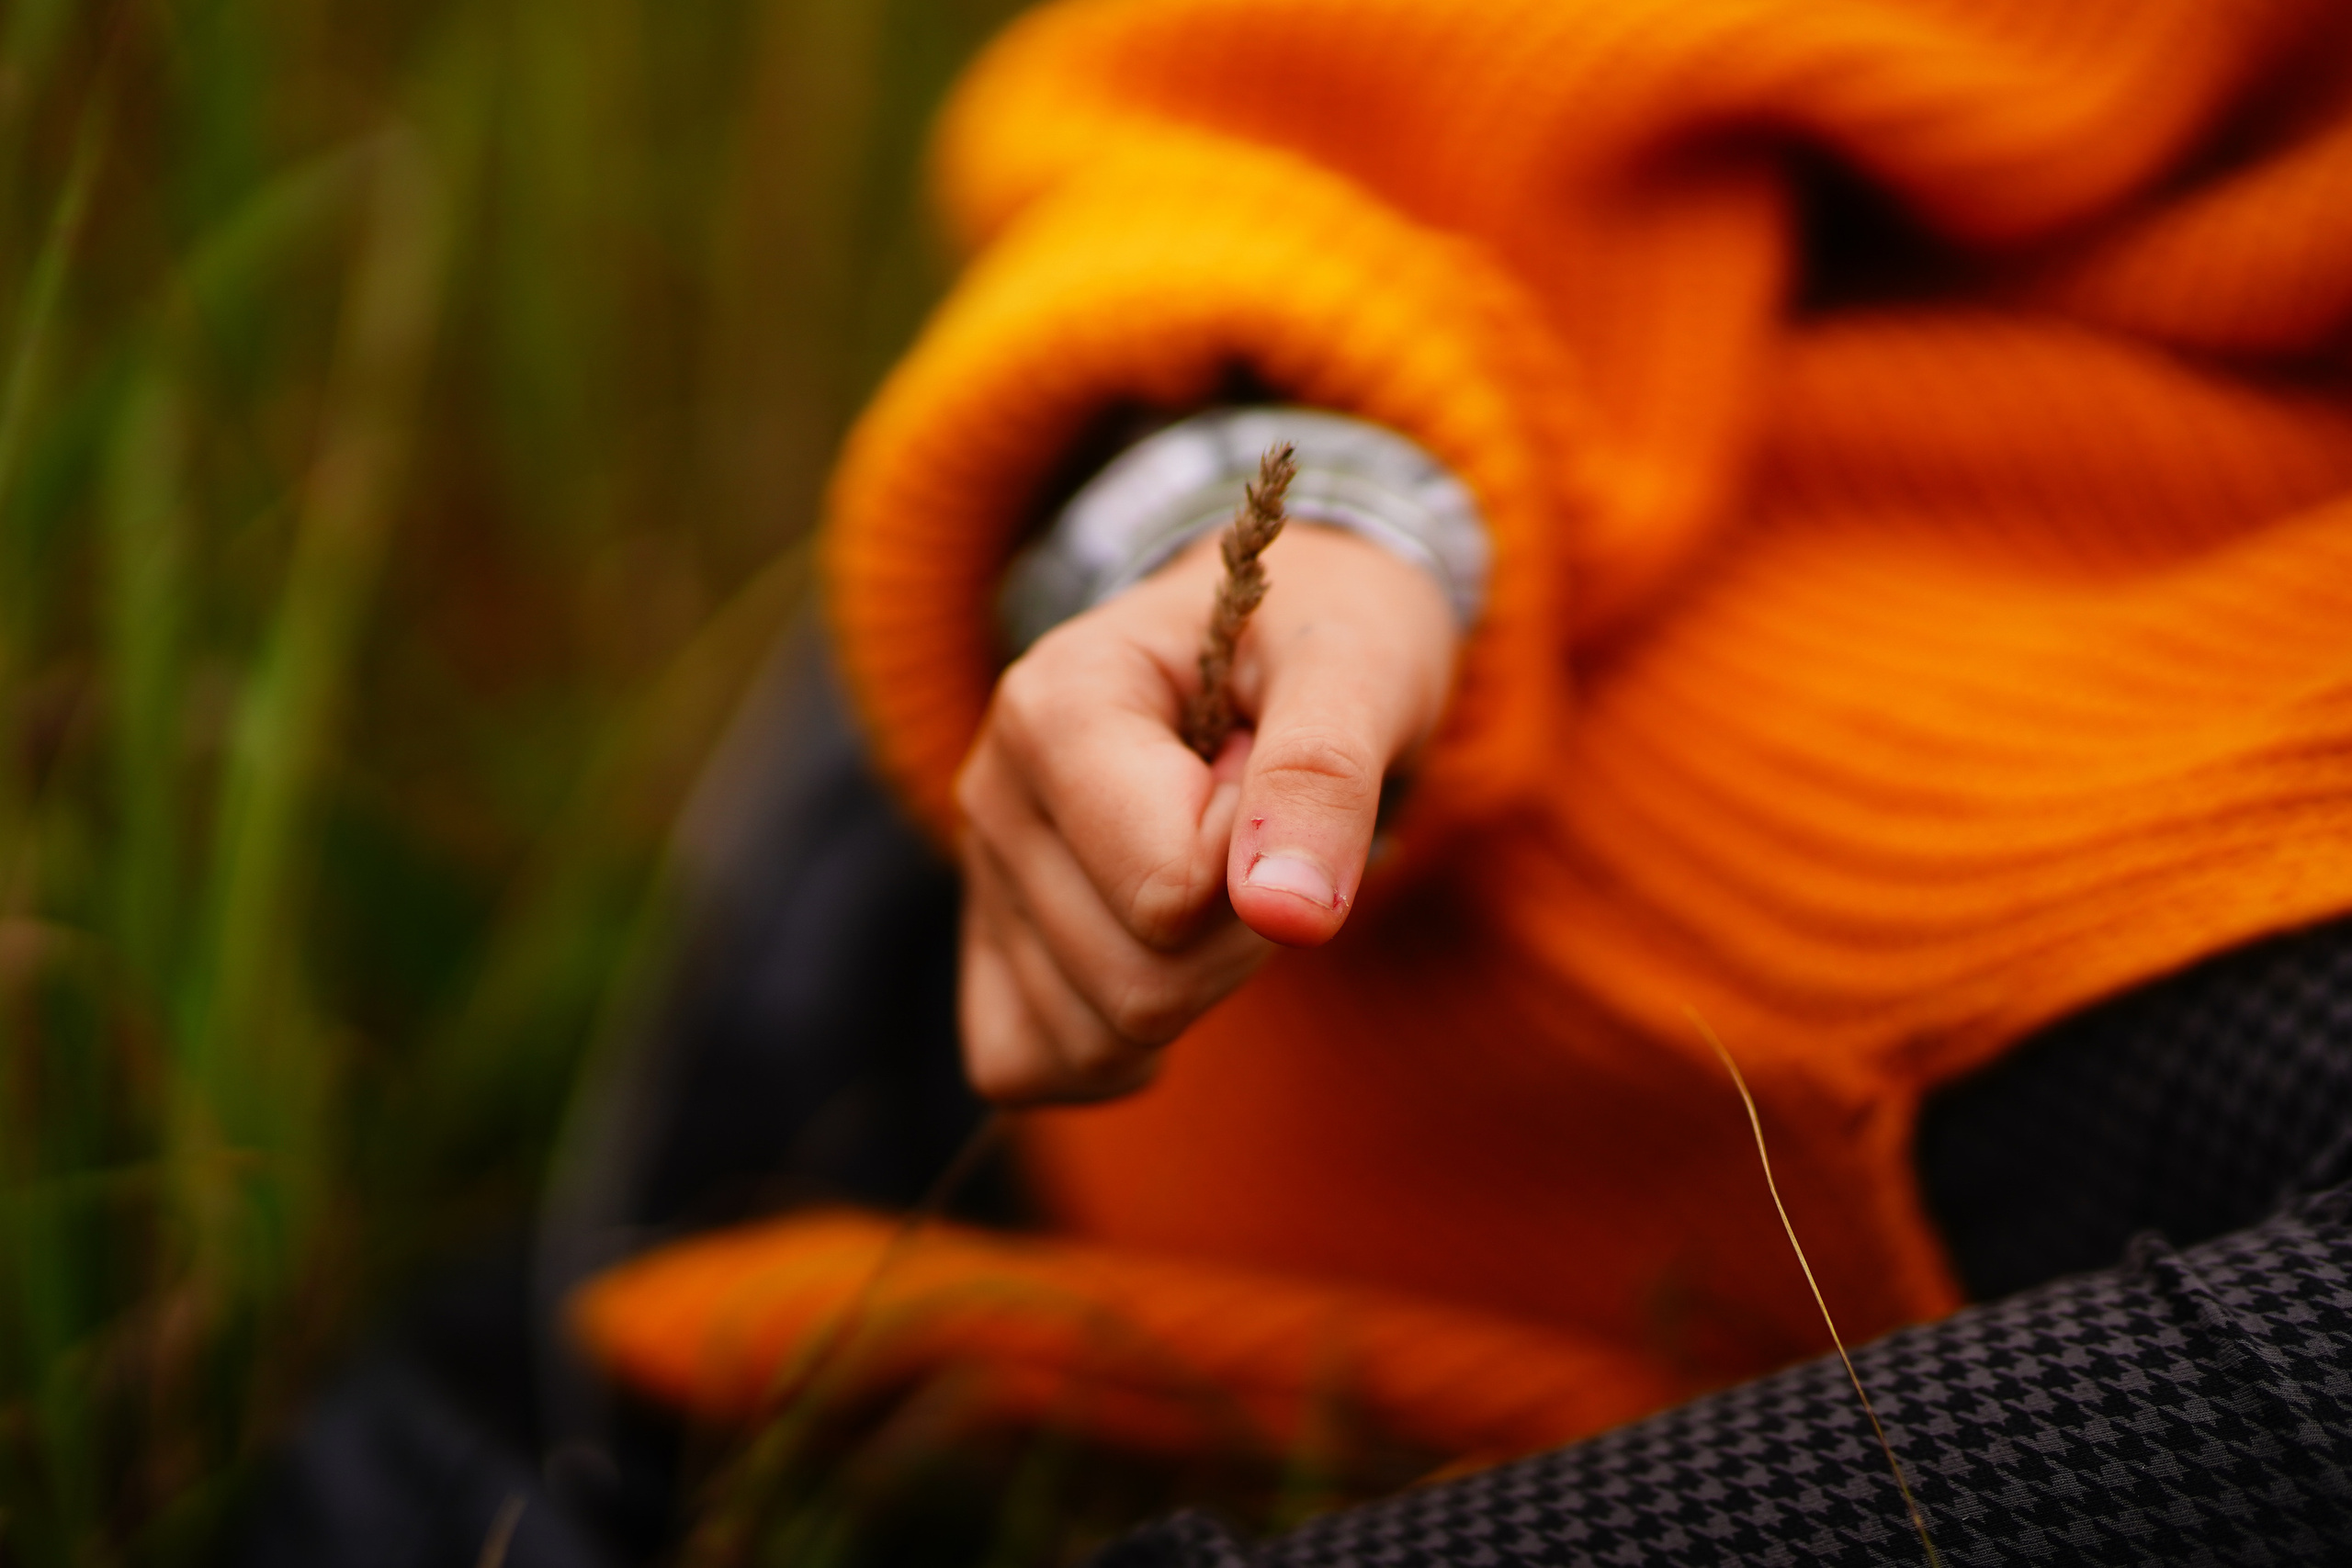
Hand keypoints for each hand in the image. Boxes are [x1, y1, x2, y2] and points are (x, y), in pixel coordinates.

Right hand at [954, 524, 1457, 1103]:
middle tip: (1263, 830)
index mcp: (1054, 704)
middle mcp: (991, 795)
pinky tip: (1174, 961)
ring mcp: (982, 879)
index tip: (1276, 771)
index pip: (1168, 889)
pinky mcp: (991, 949)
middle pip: (1135, 983)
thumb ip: (1323, 775)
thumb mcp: (1357, 666)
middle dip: (1243, 935)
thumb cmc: (1322, 639)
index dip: (1267, 861)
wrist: (1286, 633)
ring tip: (1216, 867)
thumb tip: (1290, 915)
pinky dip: (1123, 1050)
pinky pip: (1032, 1067)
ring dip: (1201, 984)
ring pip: (1095, 1041)